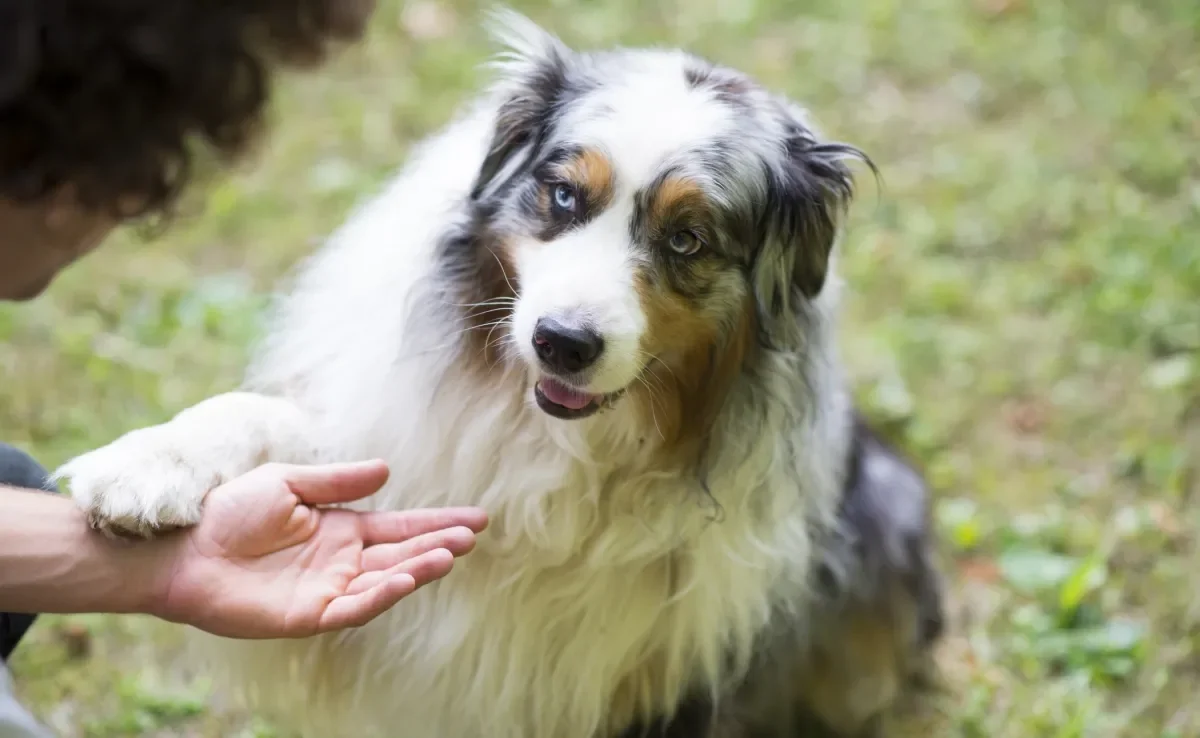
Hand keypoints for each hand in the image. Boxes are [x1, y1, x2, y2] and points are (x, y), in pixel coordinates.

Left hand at [150, 460, 486, 637]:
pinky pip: (353, 608)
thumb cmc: (229, 512)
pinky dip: (381, 595)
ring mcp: (328, 590)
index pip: (400, 528)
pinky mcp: (307, 616)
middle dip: (437, 545)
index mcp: (341, 529)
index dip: (436, 523)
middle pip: (401, 555)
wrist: (183, 547)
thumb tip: (386, 472)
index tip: (476, 518)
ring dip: (417, 570)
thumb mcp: (288, 483)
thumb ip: (337, 482)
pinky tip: (403, 579)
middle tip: (470, 537)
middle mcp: (342, 562)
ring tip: (447, 555)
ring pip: (385, 582)